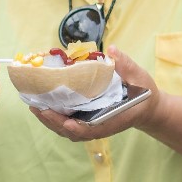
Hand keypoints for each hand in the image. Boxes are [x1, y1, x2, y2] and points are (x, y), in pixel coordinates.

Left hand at [30, 49, 161, 141]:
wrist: (147, 107)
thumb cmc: (144, 94)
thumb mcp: (140, 78)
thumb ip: (126, 65)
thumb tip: (112, 50)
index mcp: (114, 119)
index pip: (94, 128)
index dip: (79, 128)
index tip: (67, 123)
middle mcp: (100, 126)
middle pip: (73, 131)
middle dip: (55, 122)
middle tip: (38, 108)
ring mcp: (92, 126)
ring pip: (67, 129)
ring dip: (50, 120)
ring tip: (34, 106)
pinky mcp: (86, 121)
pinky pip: (67, 124)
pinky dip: (53, 118)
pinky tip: (41, 105)